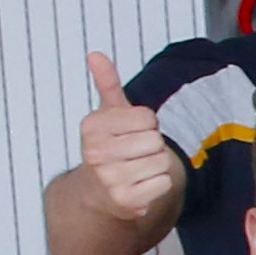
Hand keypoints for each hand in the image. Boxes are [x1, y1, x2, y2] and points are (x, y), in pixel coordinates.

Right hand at [72, 50, 183, 223]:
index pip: (148, 118)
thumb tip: (96, 54)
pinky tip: (140, 185)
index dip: (147, 125)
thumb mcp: (107, 114)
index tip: (130, 133)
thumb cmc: (108, 147)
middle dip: (152, 147)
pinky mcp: (124, 200)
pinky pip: (163, 184)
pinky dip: (158, 185)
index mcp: (92, 126)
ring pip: (161, 162)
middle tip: (135, 154)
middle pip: (156, 141)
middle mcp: (95, 151)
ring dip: (156, 166)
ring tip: (137, 168)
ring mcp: (108, 177)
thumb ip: (107, 84)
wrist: (97, 191)